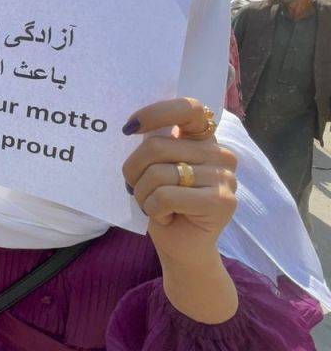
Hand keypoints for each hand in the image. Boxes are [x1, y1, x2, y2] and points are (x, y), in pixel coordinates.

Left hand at [122, 98, 235, 264]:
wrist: (182, 247)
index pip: (188, 108)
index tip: (130, 128)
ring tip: (153, 205)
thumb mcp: (156, 167)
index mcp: (203, 139)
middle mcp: (219, 153)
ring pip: (157, 174)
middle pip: (155, 146)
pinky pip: (165, 196)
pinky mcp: (221, 201)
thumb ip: (155, 144)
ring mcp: (224, 177)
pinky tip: (166, 217)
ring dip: (142, 194)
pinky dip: (153, 210)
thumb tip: (132, 127)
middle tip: (136, 188)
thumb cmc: (165, 204)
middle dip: (132, 171)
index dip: (155, 113)